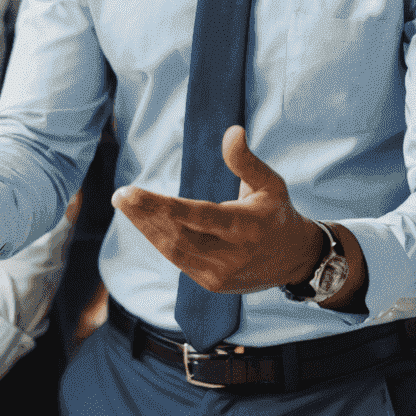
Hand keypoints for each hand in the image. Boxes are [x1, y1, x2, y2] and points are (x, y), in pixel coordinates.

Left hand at [113, 126, 368, 311]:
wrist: (294, 260)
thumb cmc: (276, 213)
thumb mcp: (269, 183)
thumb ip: (245, 160)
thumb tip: (231, 130)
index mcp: (248, 226)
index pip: (200, 217)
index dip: (163, 207)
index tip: (131, 193)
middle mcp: (234, 255)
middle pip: (179, 236)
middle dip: (146, 216)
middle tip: (121, 195)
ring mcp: (221, 274)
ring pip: (174, 251)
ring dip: (146, 227)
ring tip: (125, 204)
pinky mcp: (212, 284)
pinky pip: (178, 260)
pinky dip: (159, 240)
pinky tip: (144, 222)